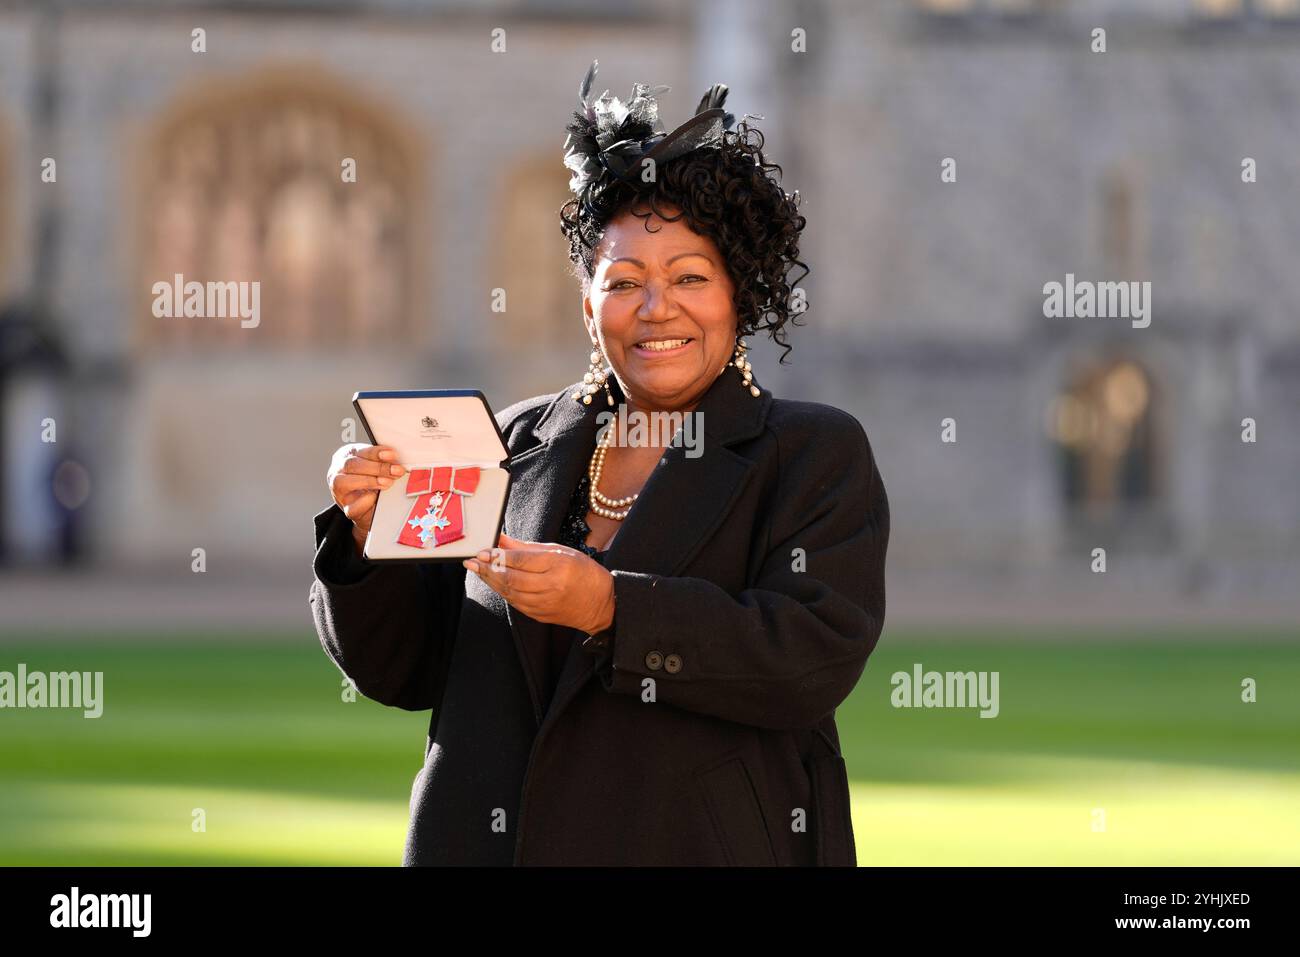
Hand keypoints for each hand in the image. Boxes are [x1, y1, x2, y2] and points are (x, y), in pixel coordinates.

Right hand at [326, 444, 405, 541]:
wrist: (368, 505)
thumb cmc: (372, 480)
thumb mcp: (376, 465)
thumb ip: (383, 460)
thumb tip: (397, 460)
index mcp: (346, 456)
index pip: (358, 451)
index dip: (375, 452)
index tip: (392, 455)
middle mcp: (338, 472)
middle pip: (351, 465)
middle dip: (377, 467)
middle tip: (396, 471)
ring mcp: (339, 492)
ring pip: (345, 482)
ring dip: (370, 481)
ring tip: (388, 482)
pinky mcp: (347, 509)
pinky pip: (352, 506)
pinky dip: (365, 501)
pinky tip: (375, 497)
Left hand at [465, 532, 615, 634]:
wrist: (601, 604)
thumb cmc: (582, 572)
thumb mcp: (559, 551)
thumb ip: (527, 547)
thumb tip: (501, 539)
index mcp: (558, 565)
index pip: (521, 560)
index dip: (498, 556)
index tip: (482, 550)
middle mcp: (550, 586)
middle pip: (510, 578)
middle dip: (487, 569)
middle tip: (472, 560)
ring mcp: (544, 604)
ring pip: (509, 592)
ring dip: (490, 580)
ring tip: (477, 569)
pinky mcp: (539, 615)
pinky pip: (514, 602)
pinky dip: (501, 591)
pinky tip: (493, 581)